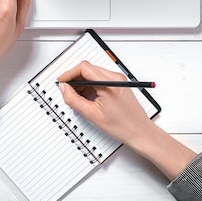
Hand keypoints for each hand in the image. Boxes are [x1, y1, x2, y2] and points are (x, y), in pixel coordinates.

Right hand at [58, 61, 196, 179]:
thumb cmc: (123, 126)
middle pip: (88, 69)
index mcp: (109, 83)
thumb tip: (64, 89)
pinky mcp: (118, 84)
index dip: (69, 74)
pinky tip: (87, 99)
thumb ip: (74, 99)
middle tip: (67, 91)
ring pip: (93, 74)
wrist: (140, 132)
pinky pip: (99, 80)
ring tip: (78, 99)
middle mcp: (115, 78)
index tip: (61, 81)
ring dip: (82, 84)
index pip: (84, 67)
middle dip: (75, 79)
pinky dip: (90, 87)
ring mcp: (118, 80)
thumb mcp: (92, 114)